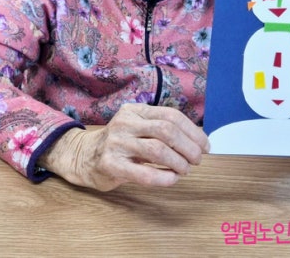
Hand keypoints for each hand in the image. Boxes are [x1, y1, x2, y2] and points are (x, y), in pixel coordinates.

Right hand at [38, 103, 209, 190]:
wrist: (84, 156)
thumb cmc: (120, 144)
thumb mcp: (137, 127)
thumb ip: (161, 129)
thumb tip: (198, 141)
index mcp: (134, 110)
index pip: (171, 115)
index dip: (193, 131)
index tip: (205, 145)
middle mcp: (124, 123)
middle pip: (167, 130)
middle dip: (189, 147)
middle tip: (197, 160)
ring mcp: (116, 143)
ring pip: (158, 150)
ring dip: (179, 163)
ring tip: (184, 170)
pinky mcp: (111, 164)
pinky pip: (145, 173)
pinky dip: (165, 177)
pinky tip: (171, 179)